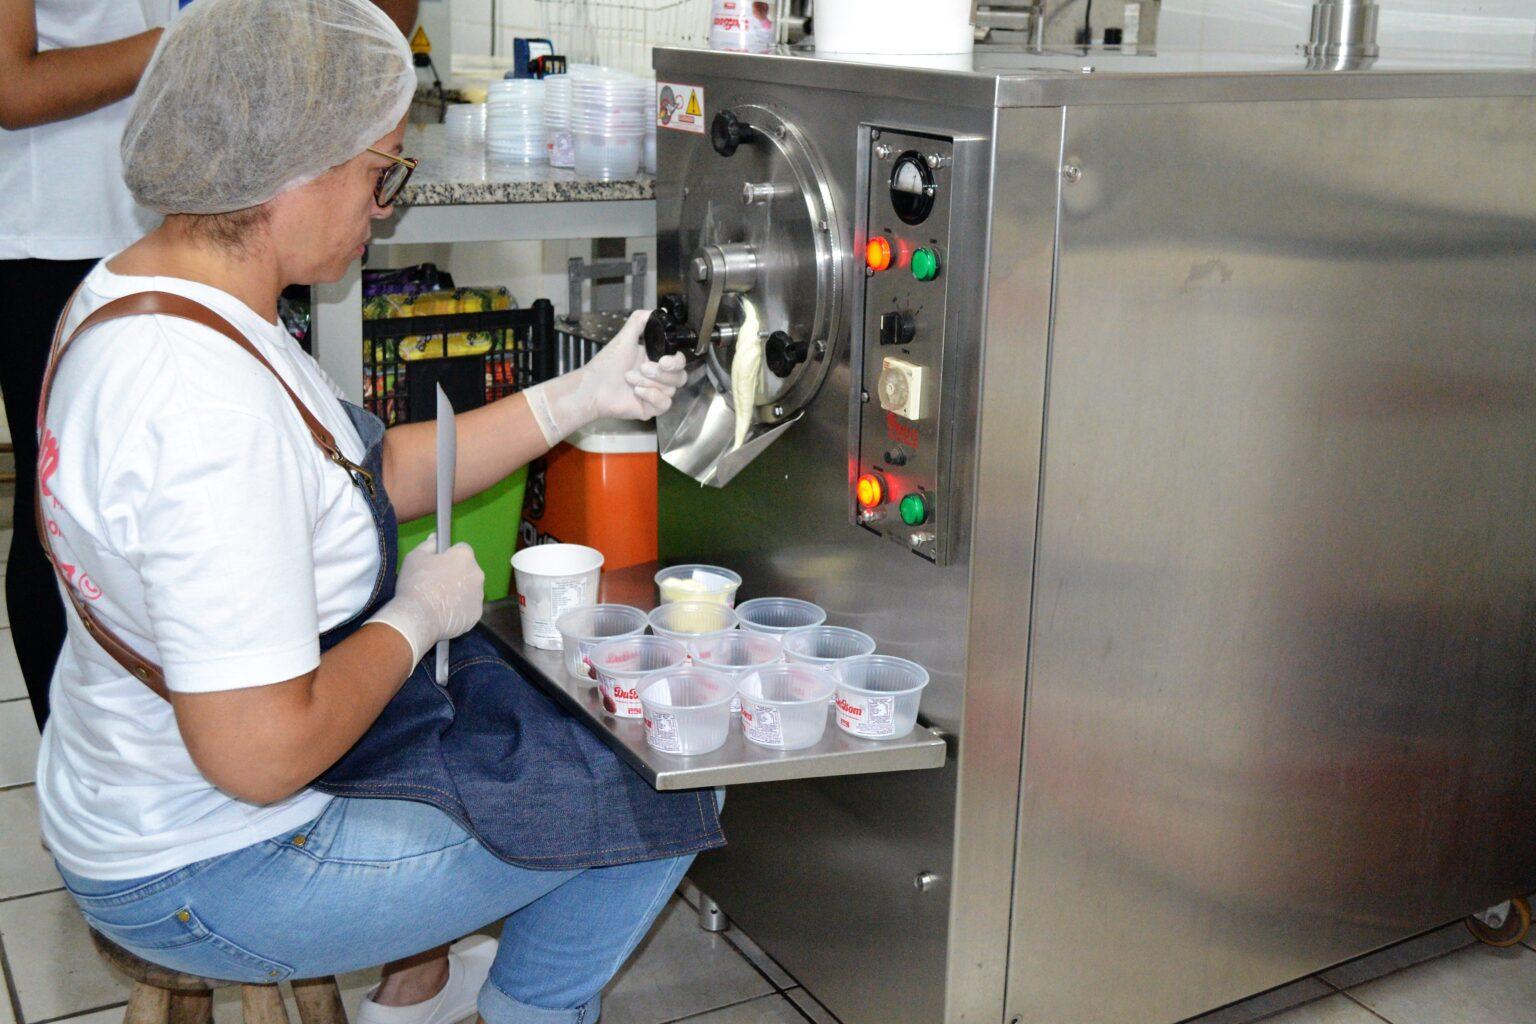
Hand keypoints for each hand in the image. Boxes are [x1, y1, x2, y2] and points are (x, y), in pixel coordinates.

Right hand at [365, 534, 483, 665]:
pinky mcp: (476, 614)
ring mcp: (478, 596)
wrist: (418, 618)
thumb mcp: (414, 557)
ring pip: (469, 589)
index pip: (461, 549)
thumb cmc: (415, 584)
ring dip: (458, 591)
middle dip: (455, 574)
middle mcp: (477, 574)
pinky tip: (443, 613)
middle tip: (435, 584)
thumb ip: (429, 545)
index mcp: (464, 556)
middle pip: (467, 570)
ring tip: (438, 601)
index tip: (437, 565)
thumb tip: (435, 538)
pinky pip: (468, 607)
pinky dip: (459, 609)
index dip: (448, 556)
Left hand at [523, 310, 688, 445]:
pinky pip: (665, 403)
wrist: (592, 388)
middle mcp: (658, 378)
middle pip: (680, 376)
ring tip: (630, 379)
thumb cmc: (605, 366)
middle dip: (661, 373)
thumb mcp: (623, 339)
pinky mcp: (652, 408)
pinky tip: (636, 392)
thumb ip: (639, 321)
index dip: (676, 361)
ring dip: (649, 383)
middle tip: (643, 368)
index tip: (664, 360)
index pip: (679, 361)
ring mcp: (656, 394)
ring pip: (671, 390)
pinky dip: (651, 396)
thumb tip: (657, 311)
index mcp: (655, 361)